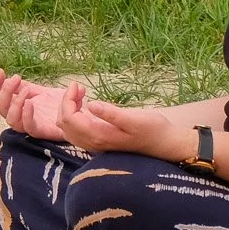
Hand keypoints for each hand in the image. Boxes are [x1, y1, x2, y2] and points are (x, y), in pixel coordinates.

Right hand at [0, 69, 67, 140]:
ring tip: (25, 90)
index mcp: (17, 106)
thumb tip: (10, 79)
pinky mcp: (42, 131)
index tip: (0, 70)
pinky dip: (26, 115)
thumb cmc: (59, 103)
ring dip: (15, 103)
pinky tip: (30, 103)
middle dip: (3, 92)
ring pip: (10, 120)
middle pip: (0, 109)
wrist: (79, 111)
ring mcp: (30, 125)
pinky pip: (29, 127)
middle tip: (15, 79)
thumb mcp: (40, 91)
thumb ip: (24, 87)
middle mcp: (20, 117)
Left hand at [57, 83, 188, 159]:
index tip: (78, 84)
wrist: (164, 143)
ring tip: (82, 93)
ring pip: (68, 129)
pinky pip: (76, 131)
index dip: (68, 100)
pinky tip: (85, 105)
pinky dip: (74, 116)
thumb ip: (112, 114)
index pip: (69, 119)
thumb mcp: (134, 119)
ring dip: (69, 109)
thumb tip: (90, 105)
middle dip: (67, 102)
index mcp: (98, 136)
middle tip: (80, 87)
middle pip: (64, 124)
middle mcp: (92, 144)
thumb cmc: (152, 129)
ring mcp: (94, 145)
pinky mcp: (99, 142)